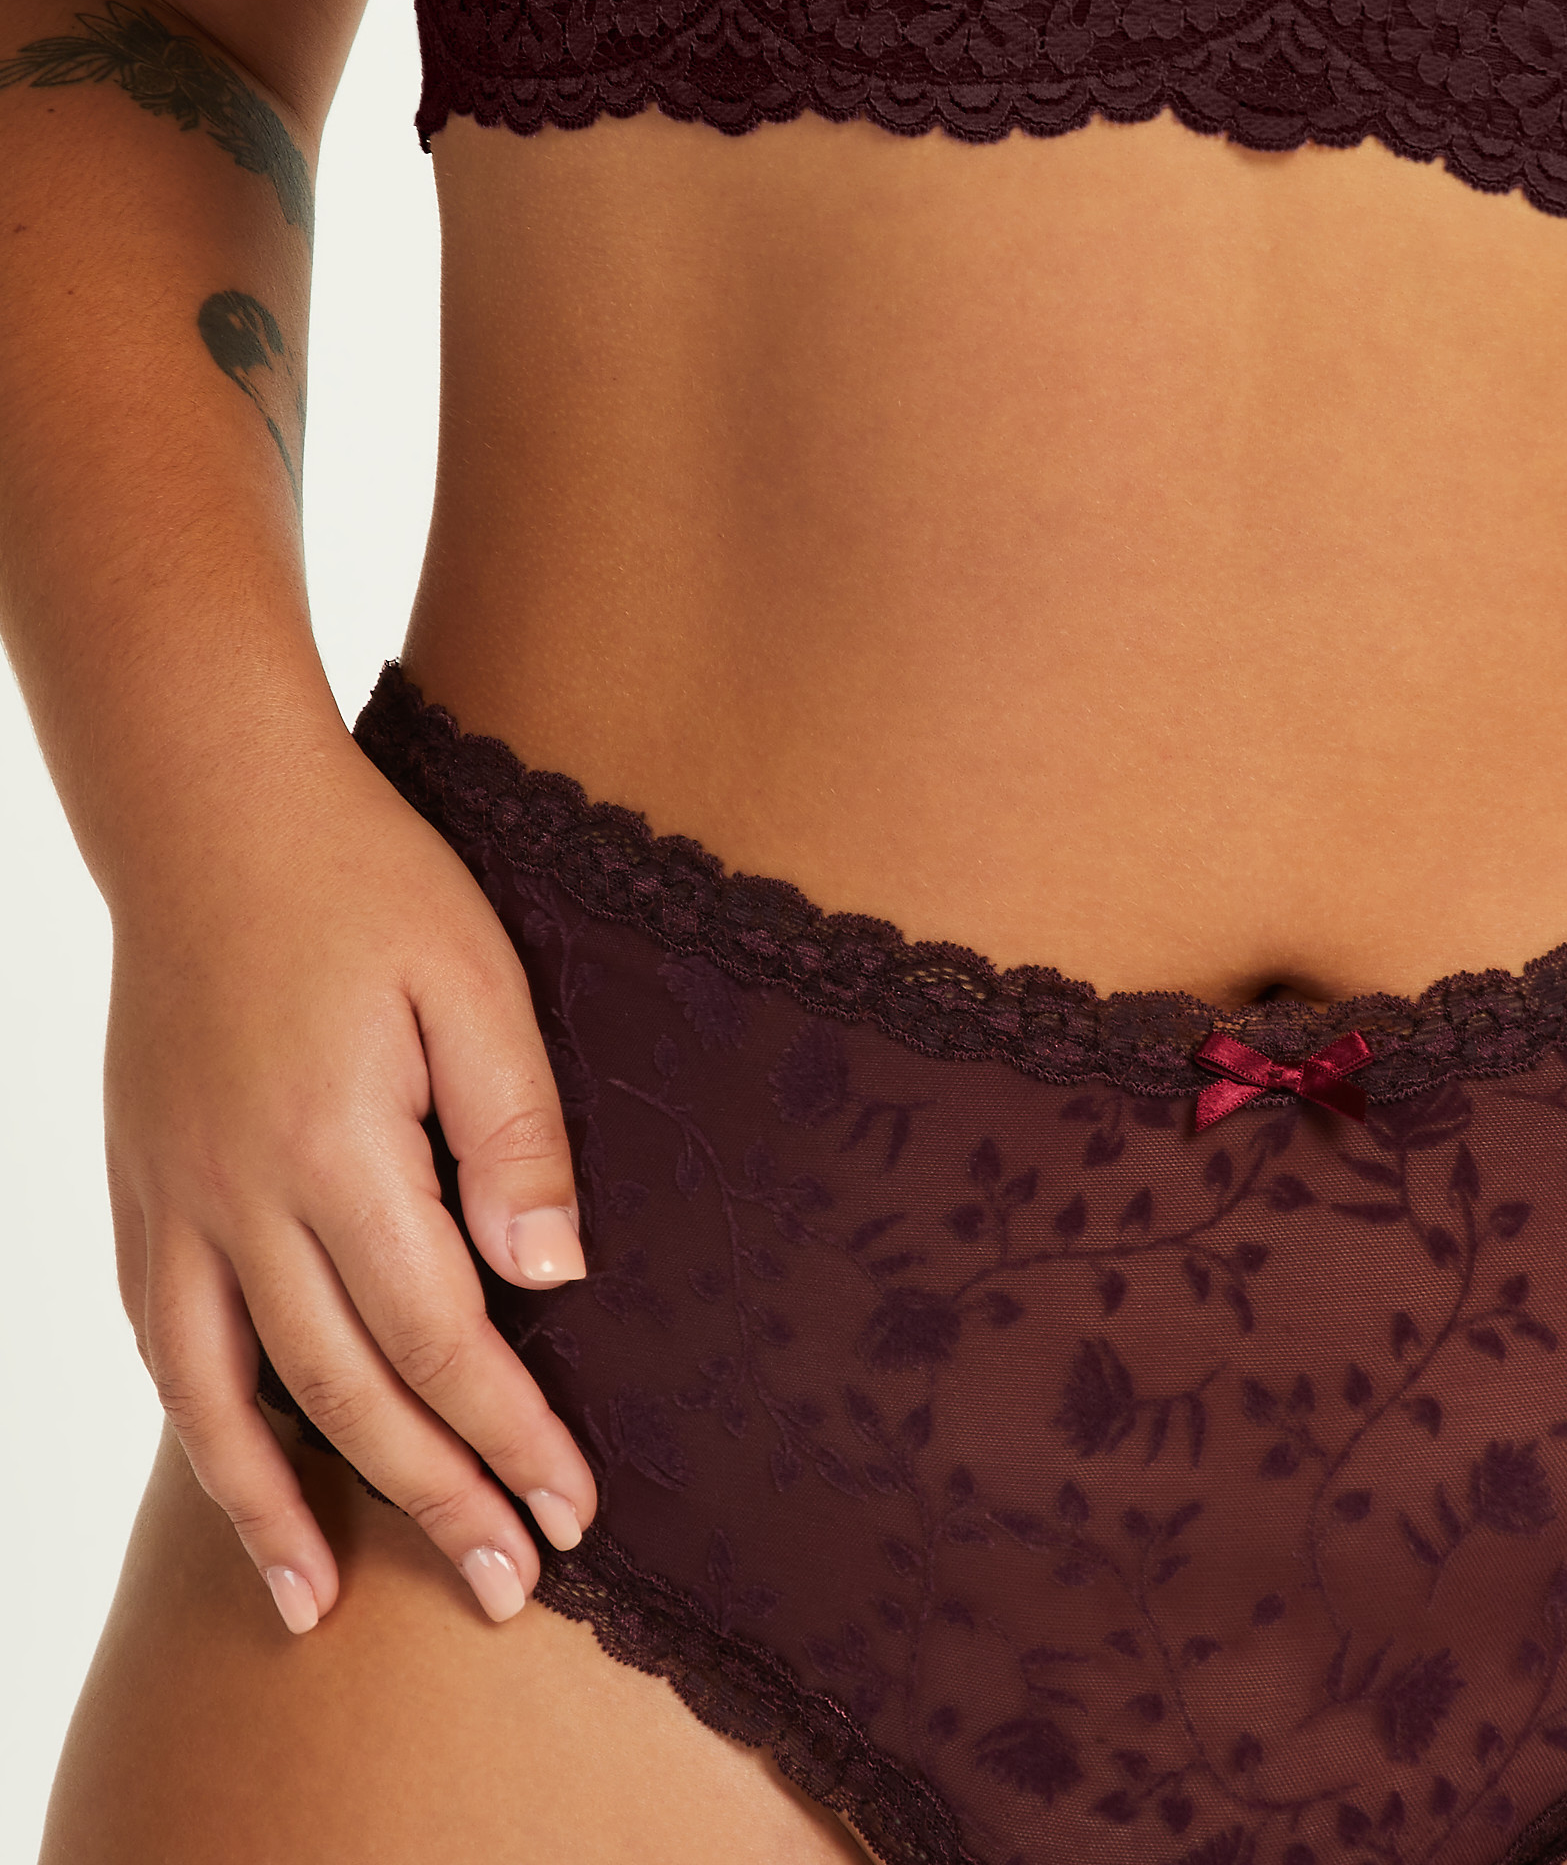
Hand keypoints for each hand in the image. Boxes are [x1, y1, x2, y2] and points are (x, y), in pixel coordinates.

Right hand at [101, 737, 599, 1632]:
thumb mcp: (476, 979)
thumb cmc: (370, 885)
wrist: (213, 817)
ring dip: (279, 1511)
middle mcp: (239, 1197)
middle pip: (344, 1390)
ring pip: (222, 1396)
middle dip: (430, 1498)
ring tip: (323, 1606)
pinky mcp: (137, 1188)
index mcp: (338, 1147)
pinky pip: (161, 1340)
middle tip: (502, 1588)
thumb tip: (553, 1276)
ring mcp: (172, 1200)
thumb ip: (517, 1130)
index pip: (441, 1334)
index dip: (509, 1433)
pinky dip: (198, 1428)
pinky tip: (236, 1476)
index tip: (572, 1512)